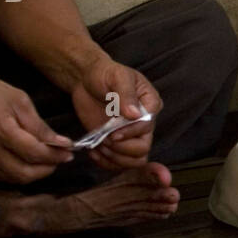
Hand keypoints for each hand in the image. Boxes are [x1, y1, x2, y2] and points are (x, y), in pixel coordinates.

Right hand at [0, 68, 72, 183]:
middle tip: (59, 160)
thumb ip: (38, 125)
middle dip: (47, 169)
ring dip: (33, 174)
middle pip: (24, 173)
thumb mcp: (17, 99)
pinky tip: (25, 164)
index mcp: (0, 129)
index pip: (34, 153)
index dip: (55, 156)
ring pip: (12, 179)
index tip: (69, 152)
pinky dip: (16, 174)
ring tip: (46, 162)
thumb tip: (59, 142)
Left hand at [70, 56, 162, 170]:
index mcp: (151, 104)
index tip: (113, 132)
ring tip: (99, 147)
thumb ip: (126, 94)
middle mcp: (145, 123)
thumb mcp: (116, 76)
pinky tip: (94, 152)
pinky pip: (120, 163)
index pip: (147, 126)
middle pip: (144, 148)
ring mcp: (132, 135)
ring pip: (135, 160)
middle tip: (105, 140)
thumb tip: (135, 115)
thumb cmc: (104, 74)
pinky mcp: (118, 143)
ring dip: (115, 158)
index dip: (131, 132)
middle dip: (122, 148)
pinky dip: (107, 163)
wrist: (86, 81)